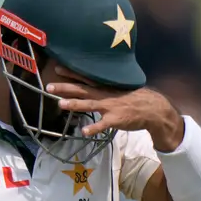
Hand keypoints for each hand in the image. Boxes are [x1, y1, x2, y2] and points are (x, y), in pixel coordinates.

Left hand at [47, 68, 184, 150]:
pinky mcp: (115, 119)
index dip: (71, 73)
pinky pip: (102, 125)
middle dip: (65, 88)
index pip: (84, 78)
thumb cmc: (132, 99)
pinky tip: (84, 132)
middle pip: (81, 90)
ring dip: (75, 104)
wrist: (151, 108)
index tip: (57, 68)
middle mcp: (104, 95)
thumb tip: (90, 88)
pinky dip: (94, 128)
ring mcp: (109, 107)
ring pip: (89, 105)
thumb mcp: (116, 90)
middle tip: (49, 86)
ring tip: (61, 105)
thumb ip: (102, 89)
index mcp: (103, 87)